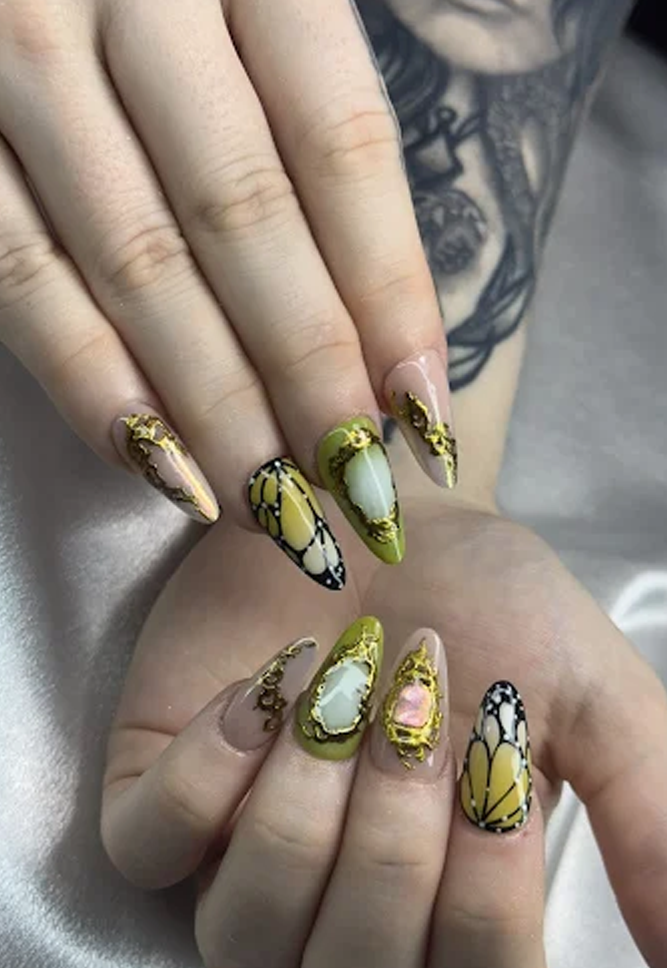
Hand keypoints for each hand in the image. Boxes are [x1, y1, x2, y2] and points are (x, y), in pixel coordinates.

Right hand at [0, 0, 453, 577]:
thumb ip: (325, 118)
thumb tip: (397, 314)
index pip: (341, 147)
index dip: (389, 292)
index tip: (423, 416)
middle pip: (242, 217)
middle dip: (307, 372)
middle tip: (355, 489)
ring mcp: (23, 61)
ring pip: (135, 262)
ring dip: (213, 404)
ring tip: (274, 503)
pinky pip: (22, 278)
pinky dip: (92, 381)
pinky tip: (160, 465)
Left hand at [100, 443, 666, 967]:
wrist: (385, 511)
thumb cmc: (489, 603)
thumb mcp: (591, 700)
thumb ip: (648, 819)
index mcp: (451, 912)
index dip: (489, 891)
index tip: (496, 743)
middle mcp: (340, 916)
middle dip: (396, 834)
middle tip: (416, 703)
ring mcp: (236, 864)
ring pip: (246, 936)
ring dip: (307, 804)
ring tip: (340, 688)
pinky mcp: (154, 795)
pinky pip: (150, 847)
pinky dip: (211, 770)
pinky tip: (263, 688)